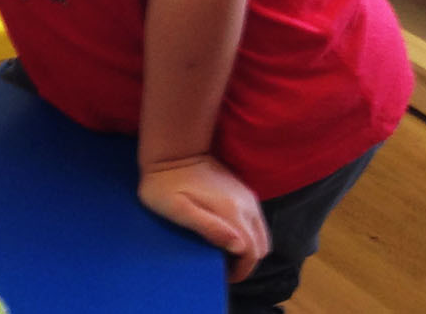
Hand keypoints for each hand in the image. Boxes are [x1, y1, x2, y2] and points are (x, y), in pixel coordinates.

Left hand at [138, 154, 269, 281]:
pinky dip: (248, 233)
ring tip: (224, 253)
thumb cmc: (164, 184)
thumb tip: (240, 247)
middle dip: (247, 261)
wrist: (171, 149)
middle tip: (224, 267)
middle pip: (261, 245)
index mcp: (233, 212)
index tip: (224, 276)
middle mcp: (247, 204)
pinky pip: (254, 219)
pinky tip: (227, 234)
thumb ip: (208, 227)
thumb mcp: (177, 209)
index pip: (252, 252)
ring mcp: (246, 196)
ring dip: (249, 247)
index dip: (242, 270)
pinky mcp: (241, 190)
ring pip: (260, 232)